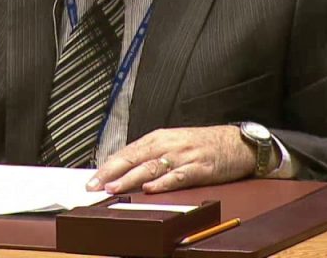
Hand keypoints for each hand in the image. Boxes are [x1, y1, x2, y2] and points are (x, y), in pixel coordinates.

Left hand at [87, 126, 255, 193]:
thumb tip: (121, 170)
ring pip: (151, 167)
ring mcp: (183, 156)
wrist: (236, 143)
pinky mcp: (199, 168)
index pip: (126, 152)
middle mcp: (168, 145)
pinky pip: (179, 176)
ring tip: (114, 188)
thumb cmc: (202, 145)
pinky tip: (151, 189)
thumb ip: (148, 156)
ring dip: (130, 178)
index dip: (107, 167)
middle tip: (95, 185)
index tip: (91, 179)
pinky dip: (163, 182)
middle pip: (133, 158)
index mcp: (158, 139)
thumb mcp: (171, 144)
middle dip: (111, 173)